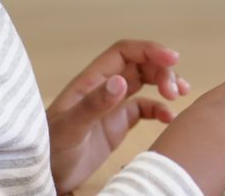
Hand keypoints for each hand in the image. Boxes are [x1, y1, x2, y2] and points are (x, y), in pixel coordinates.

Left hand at [46, 40, 191, 193]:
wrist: (44, 175)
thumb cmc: (50, 149)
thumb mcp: (71, 127)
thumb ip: (94, 104)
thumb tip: (121, 81)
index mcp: (92, 80)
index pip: (125, 52)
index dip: (149, 50)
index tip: (172, 58)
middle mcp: (104, 88)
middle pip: (140, 64)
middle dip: (162, 71)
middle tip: (175, 90)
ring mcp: (112, 105)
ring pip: (145, 82)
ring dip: (165, 83)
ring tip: (179, 95)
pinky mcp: (118, 124)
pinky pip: (145, 108)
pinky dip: (161, 109)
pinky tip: (169, 118)